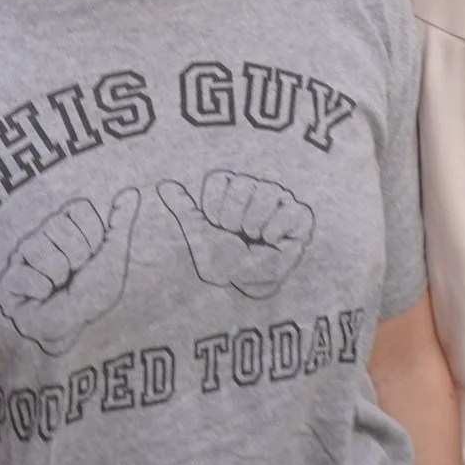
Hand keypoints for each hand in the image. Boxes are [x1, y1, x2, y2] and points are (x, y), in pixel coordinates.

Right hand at [0, 188, 139, 354]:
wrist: (72, 328)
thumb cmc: (92, 293)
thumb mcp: (112, 258)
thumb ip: (120, 225)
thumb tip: (132, 192)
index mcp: (67, 225)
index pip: (79, 209)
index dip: (91, 237)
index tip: (91, 256)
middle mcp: (42, 235)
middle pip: (60, 227)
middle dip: (75, 257)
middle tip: (72, 275)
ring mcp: (22, 256)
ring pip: (42, 251)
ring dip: (57, 277)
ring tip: (56, 287)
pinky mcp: (6, 280)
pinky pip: (24, 274)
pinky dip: (39, 290)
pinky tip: (39, 297)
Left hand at [159, 172, 314, 298]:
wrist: (247, 283)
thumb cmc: (222, 260)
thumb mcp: (198, 234)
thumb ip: (184, 207)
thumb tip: (162, 184)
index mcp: (233, 187)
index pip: (221, 180)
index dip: (215, 209)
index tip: (218, 227)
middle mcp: (258, 188)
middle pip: (244, 185)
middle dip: (235, 219)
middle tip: (239, 236)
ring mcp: (281, 199)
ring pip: (267, 194)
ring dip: (256, 227)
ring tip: (256, 240)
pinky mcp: (301, 215)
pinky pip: (291, 211)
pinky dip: (277, 232)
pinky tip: (274, 243)